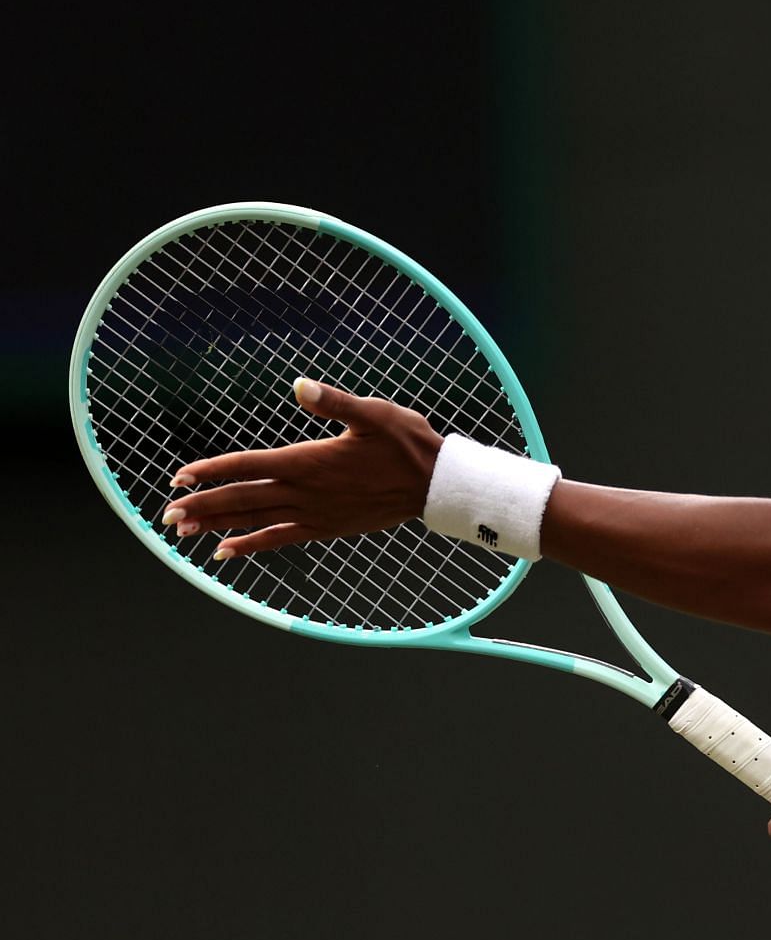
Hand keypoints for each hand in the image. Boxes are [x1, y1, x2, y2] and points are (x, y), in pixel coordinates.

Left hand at [162, 377, 443, 559]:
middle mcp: (305, 491)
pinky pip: (279, 539)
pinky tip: (226, 552)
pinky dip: (251, 545)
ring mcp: (314, 513)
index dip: (211, 471)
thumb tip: (299, 387)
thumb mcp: (374, 413)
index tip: (180, 475)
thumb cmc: (407, 443)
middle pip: (242, 499)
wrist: (434, 485)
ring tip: (183, 531)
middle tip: (167, 513)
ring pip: (254, 521)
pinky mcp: (325, 528)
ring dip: (217, 525)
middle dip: (202, 504)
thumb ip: (334, 402)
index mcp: (310, 461)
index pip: (248, 466)